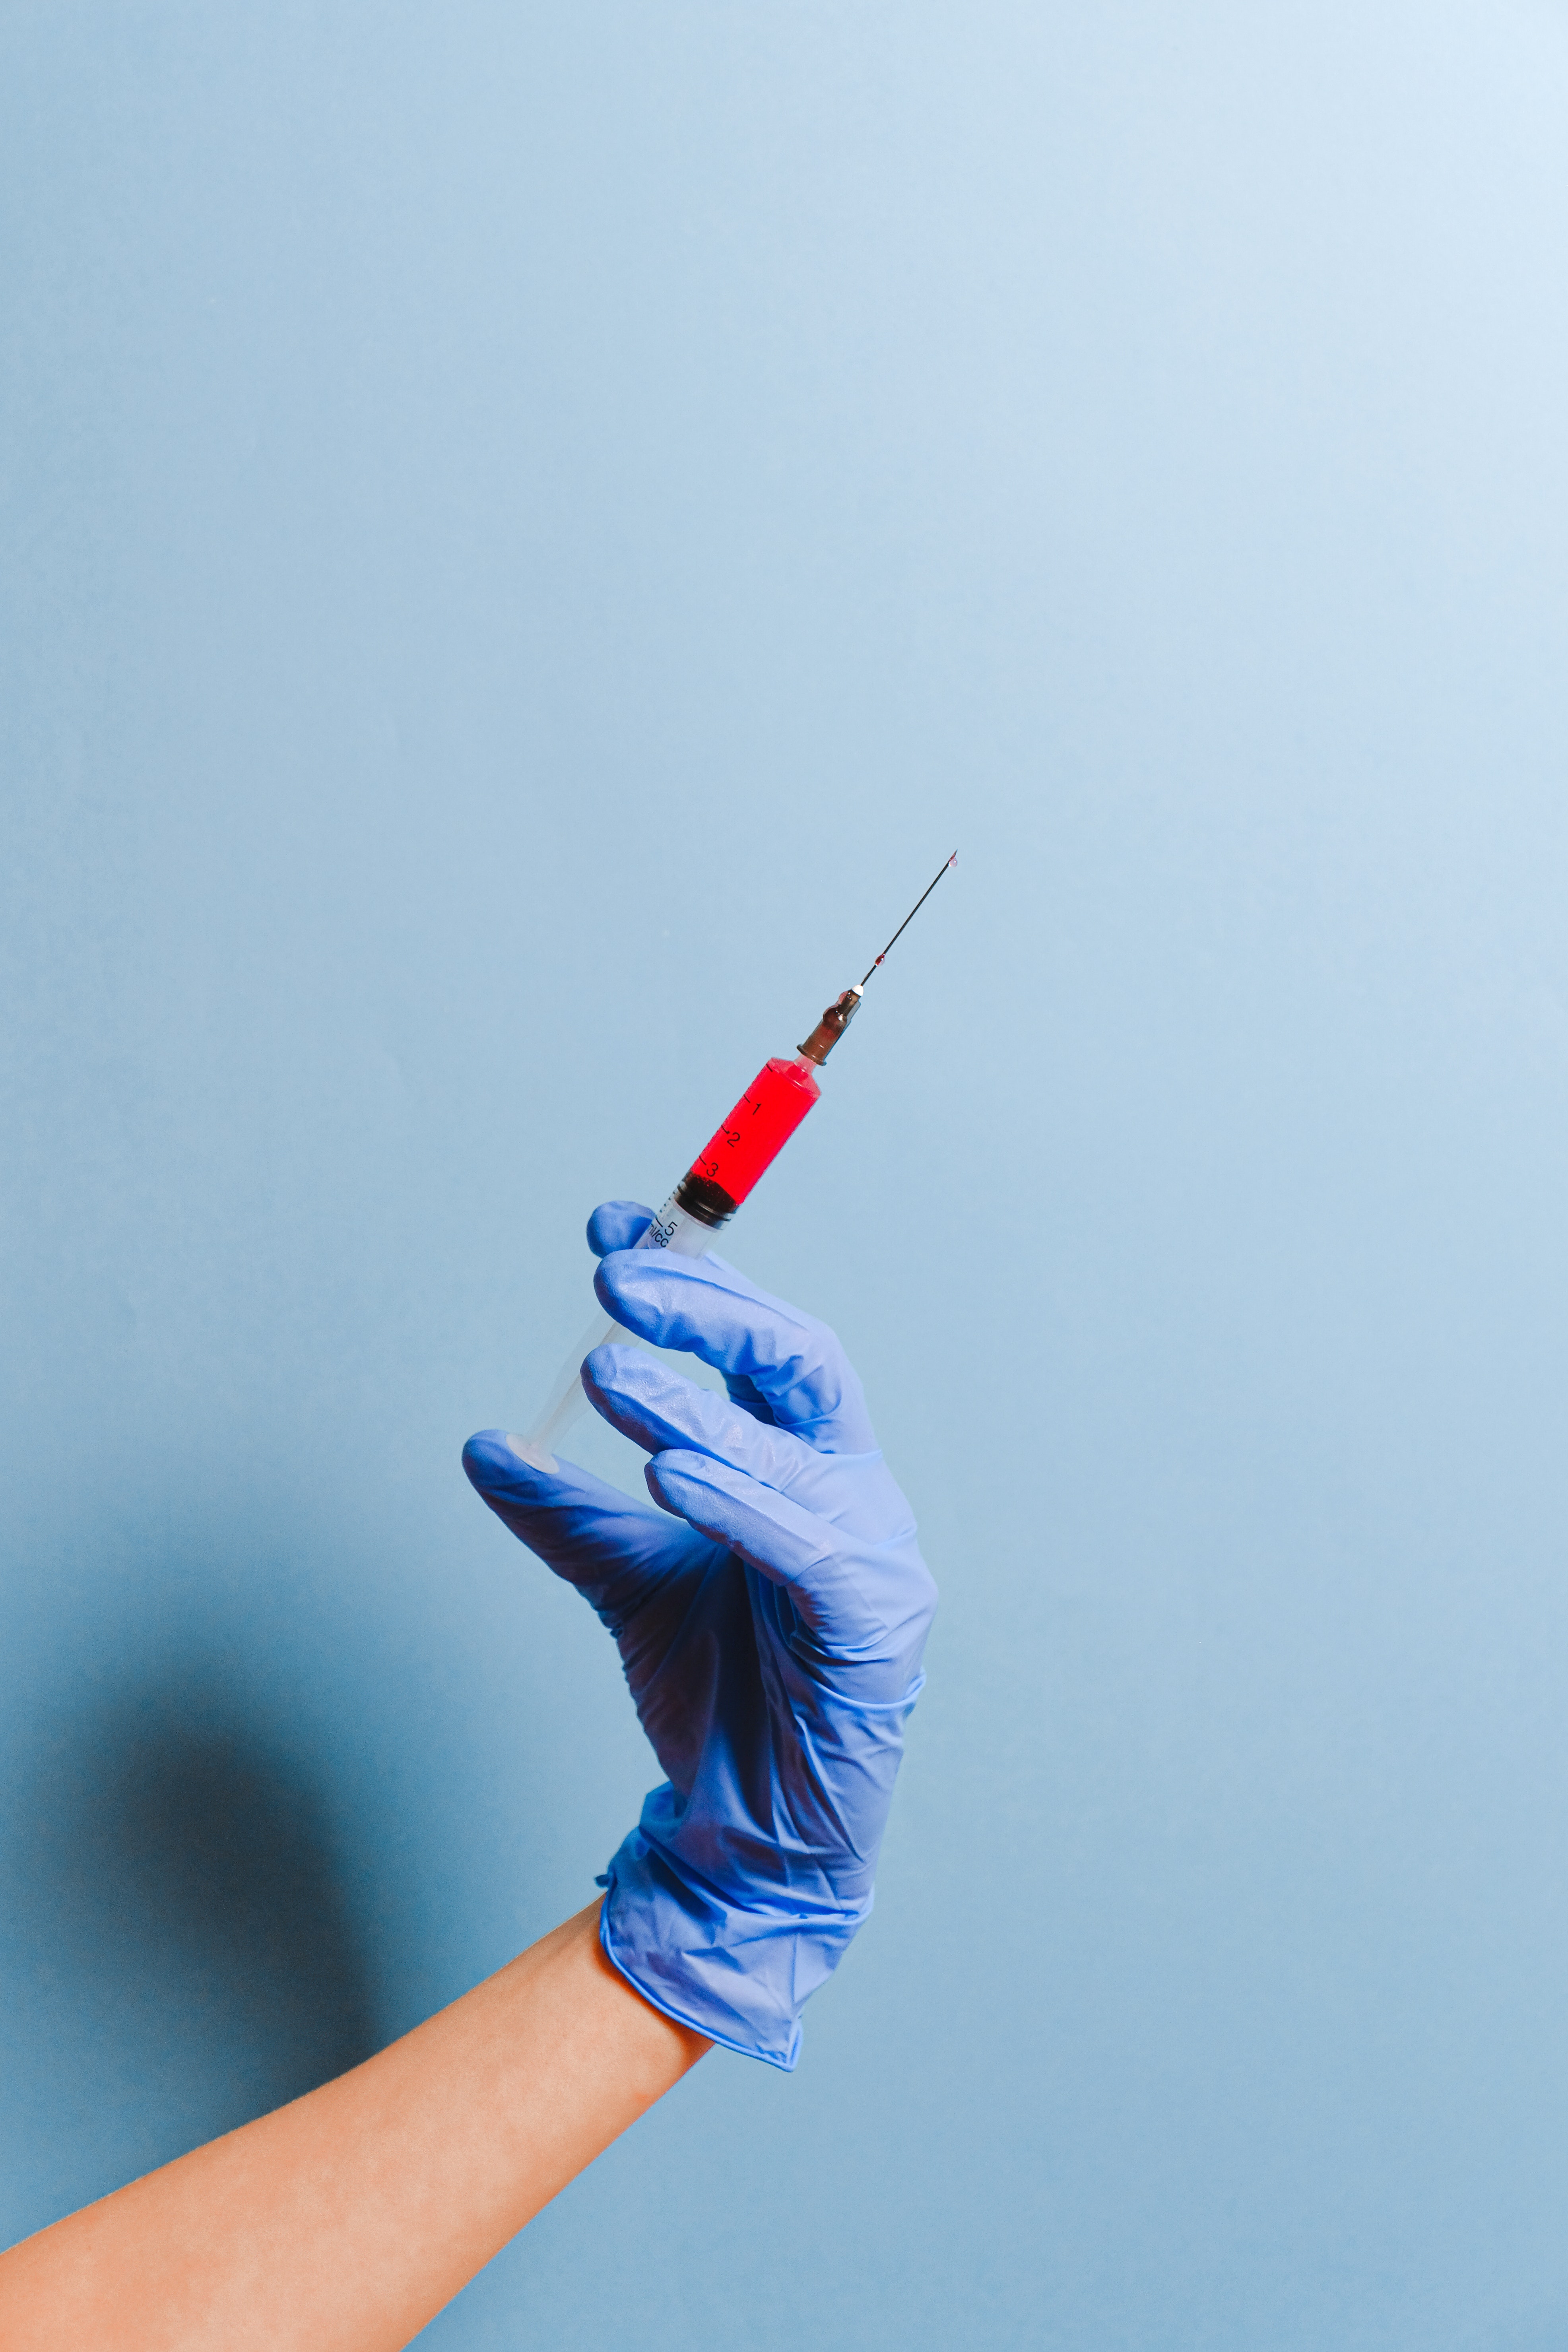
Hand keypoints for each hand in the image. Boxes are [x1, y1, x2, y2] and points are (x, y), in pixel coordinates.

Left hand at [462, 1201, 936, 2067]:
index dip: (693, 1275)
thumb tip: (483, 1444)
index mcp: (803, 1461)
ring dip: (696, 1399)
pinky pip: (807, 1548)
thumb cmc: (714, 1692)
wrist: (746, 1836)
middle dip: (707, 1306)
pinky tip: (673, 1473)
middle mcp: (850, 1488)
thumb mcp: (624, 1577)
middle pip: (797, 1359)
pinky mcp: (873, 1626)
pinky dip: (739, 1504)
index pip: (759, 1339)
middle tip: (613, 1276)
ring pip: (796, 1445)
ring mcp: (873, 1553)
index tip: (606, 1227)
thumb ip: (564, 1512)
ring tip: (608, 1367)